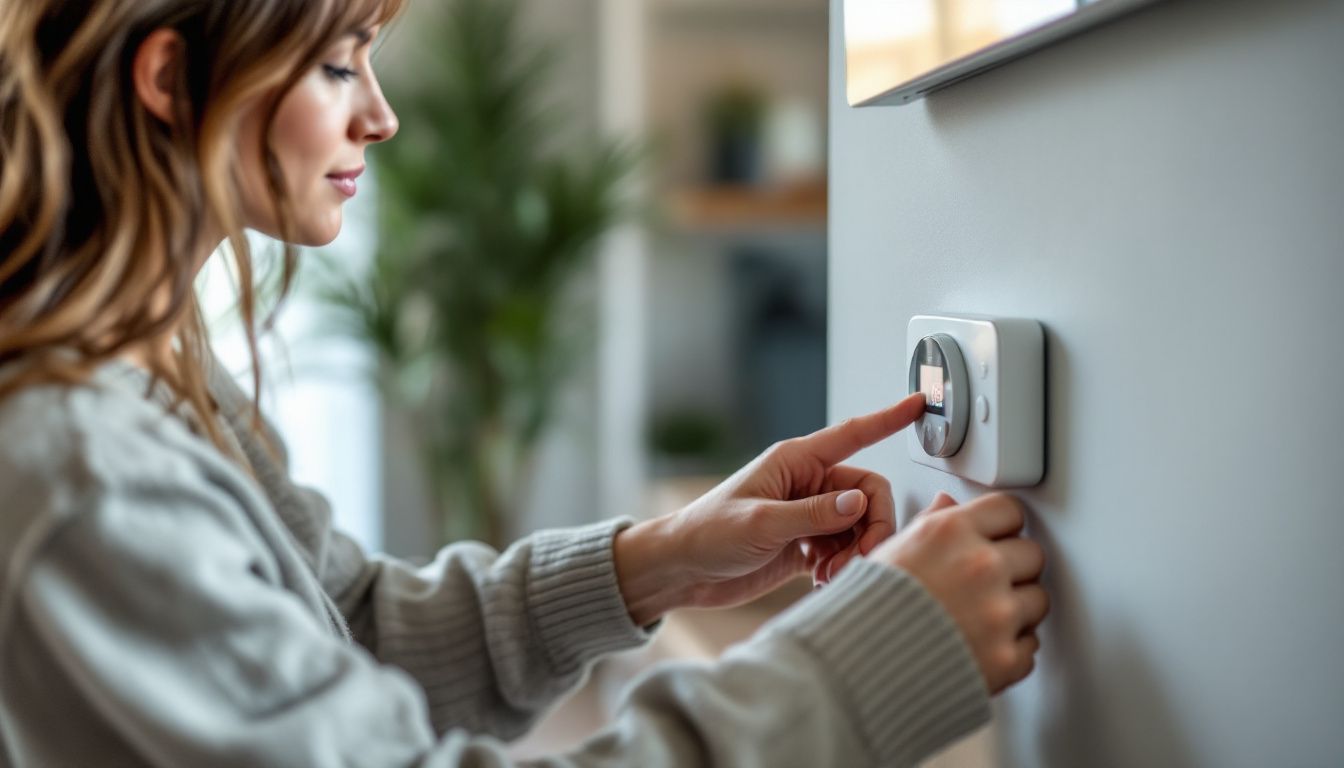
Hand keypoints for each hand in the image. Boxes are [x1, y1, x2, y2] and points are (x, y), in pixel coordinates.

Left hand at [615, 393, 925, 624]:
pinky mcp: (807, 545)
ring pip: (861, 526)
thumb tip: (861, 503)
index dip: (888, 419)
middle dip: (872, 527)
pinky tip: (824, 581)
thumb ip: (814, 514)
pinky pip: (846, 551)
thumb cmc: (707, 534)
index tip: (918, 404)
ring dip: (856, 553)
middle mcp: (808, 484)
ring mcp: (809, 515)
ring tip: (831, 576)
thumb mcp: (761, 522)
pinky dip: (844, 567)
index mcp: (796, 462)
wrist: (682, 570)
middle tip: (859, 558)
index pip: (853, 434)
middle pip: (869, 495)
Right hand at [871, 492, 1048, 693]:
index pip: (1009, 510)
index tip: (997, 536)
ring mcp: (998, 613)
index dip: (1002, 525)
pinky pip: (1029, 647)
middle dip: (1014, 565)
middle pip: (1032, 553)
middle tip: (986, 580)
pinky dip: (1010, 650)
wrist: (854, 667)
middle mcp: (980, 566)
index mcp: (951, 533)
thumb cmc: (865, 610)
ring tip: (979, 616)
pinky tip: (978, 645)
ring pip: (1037, 600)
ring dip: (1017, 608)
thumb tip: (948, 504)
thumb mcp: (891, 550)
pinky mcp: (1006, 658)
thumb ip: (930, 524)